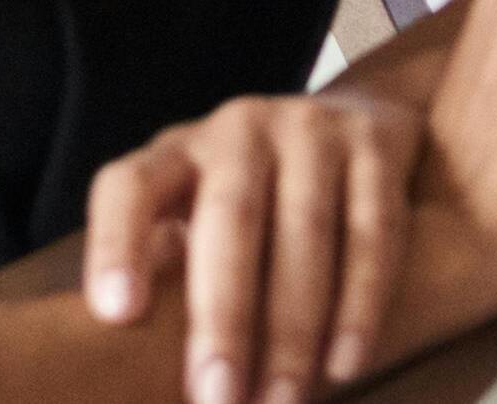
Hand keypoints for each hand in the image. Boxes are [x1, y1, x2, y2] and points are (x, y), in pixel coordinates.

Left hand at [84, 84, 418, 403]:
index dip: (117, 246)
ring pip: (306, 231)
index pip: (130, 188)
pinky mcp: (379, 142)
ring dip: (294, 328)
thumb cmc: (246, 202)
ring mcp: (314, 127)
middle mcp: (240, 128)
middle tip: (218, 399)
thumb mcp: (190, 214)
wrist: (351, 119)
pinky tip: (345, 364)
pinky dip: (362, 304)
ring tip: (282, 400)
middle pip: (229, 220)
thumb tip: (129, 373)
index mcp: (175, 152)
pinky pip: (374, 231)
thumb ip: (165, 271)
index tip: (117, 316)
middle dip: (224, 317)